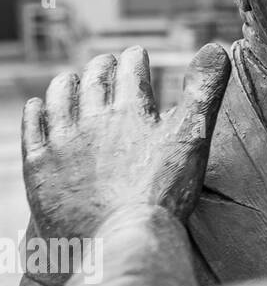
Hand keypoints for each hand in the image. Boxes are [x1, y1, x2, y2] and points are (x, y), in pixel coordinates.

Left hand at [22, 45, 230, 245]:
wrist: (119, 237)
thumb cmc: (163, 191)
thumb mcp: (192, 137)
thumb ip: (204, 91)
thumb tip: (216, 47)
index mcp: (131, 110)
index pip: (131, 70)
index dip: (136, 59)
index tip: (137, 53)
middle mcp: (92, 119)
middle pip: (94, 81)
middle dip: (103, 67)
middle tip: (107, 61)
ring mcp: (62, 143)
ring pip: (60, 99)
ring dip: (67, 83)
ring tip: (72, 78)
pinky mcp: (40, 168)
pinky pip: (32, 130)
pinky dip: (35, 112)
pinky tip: (37, 107)